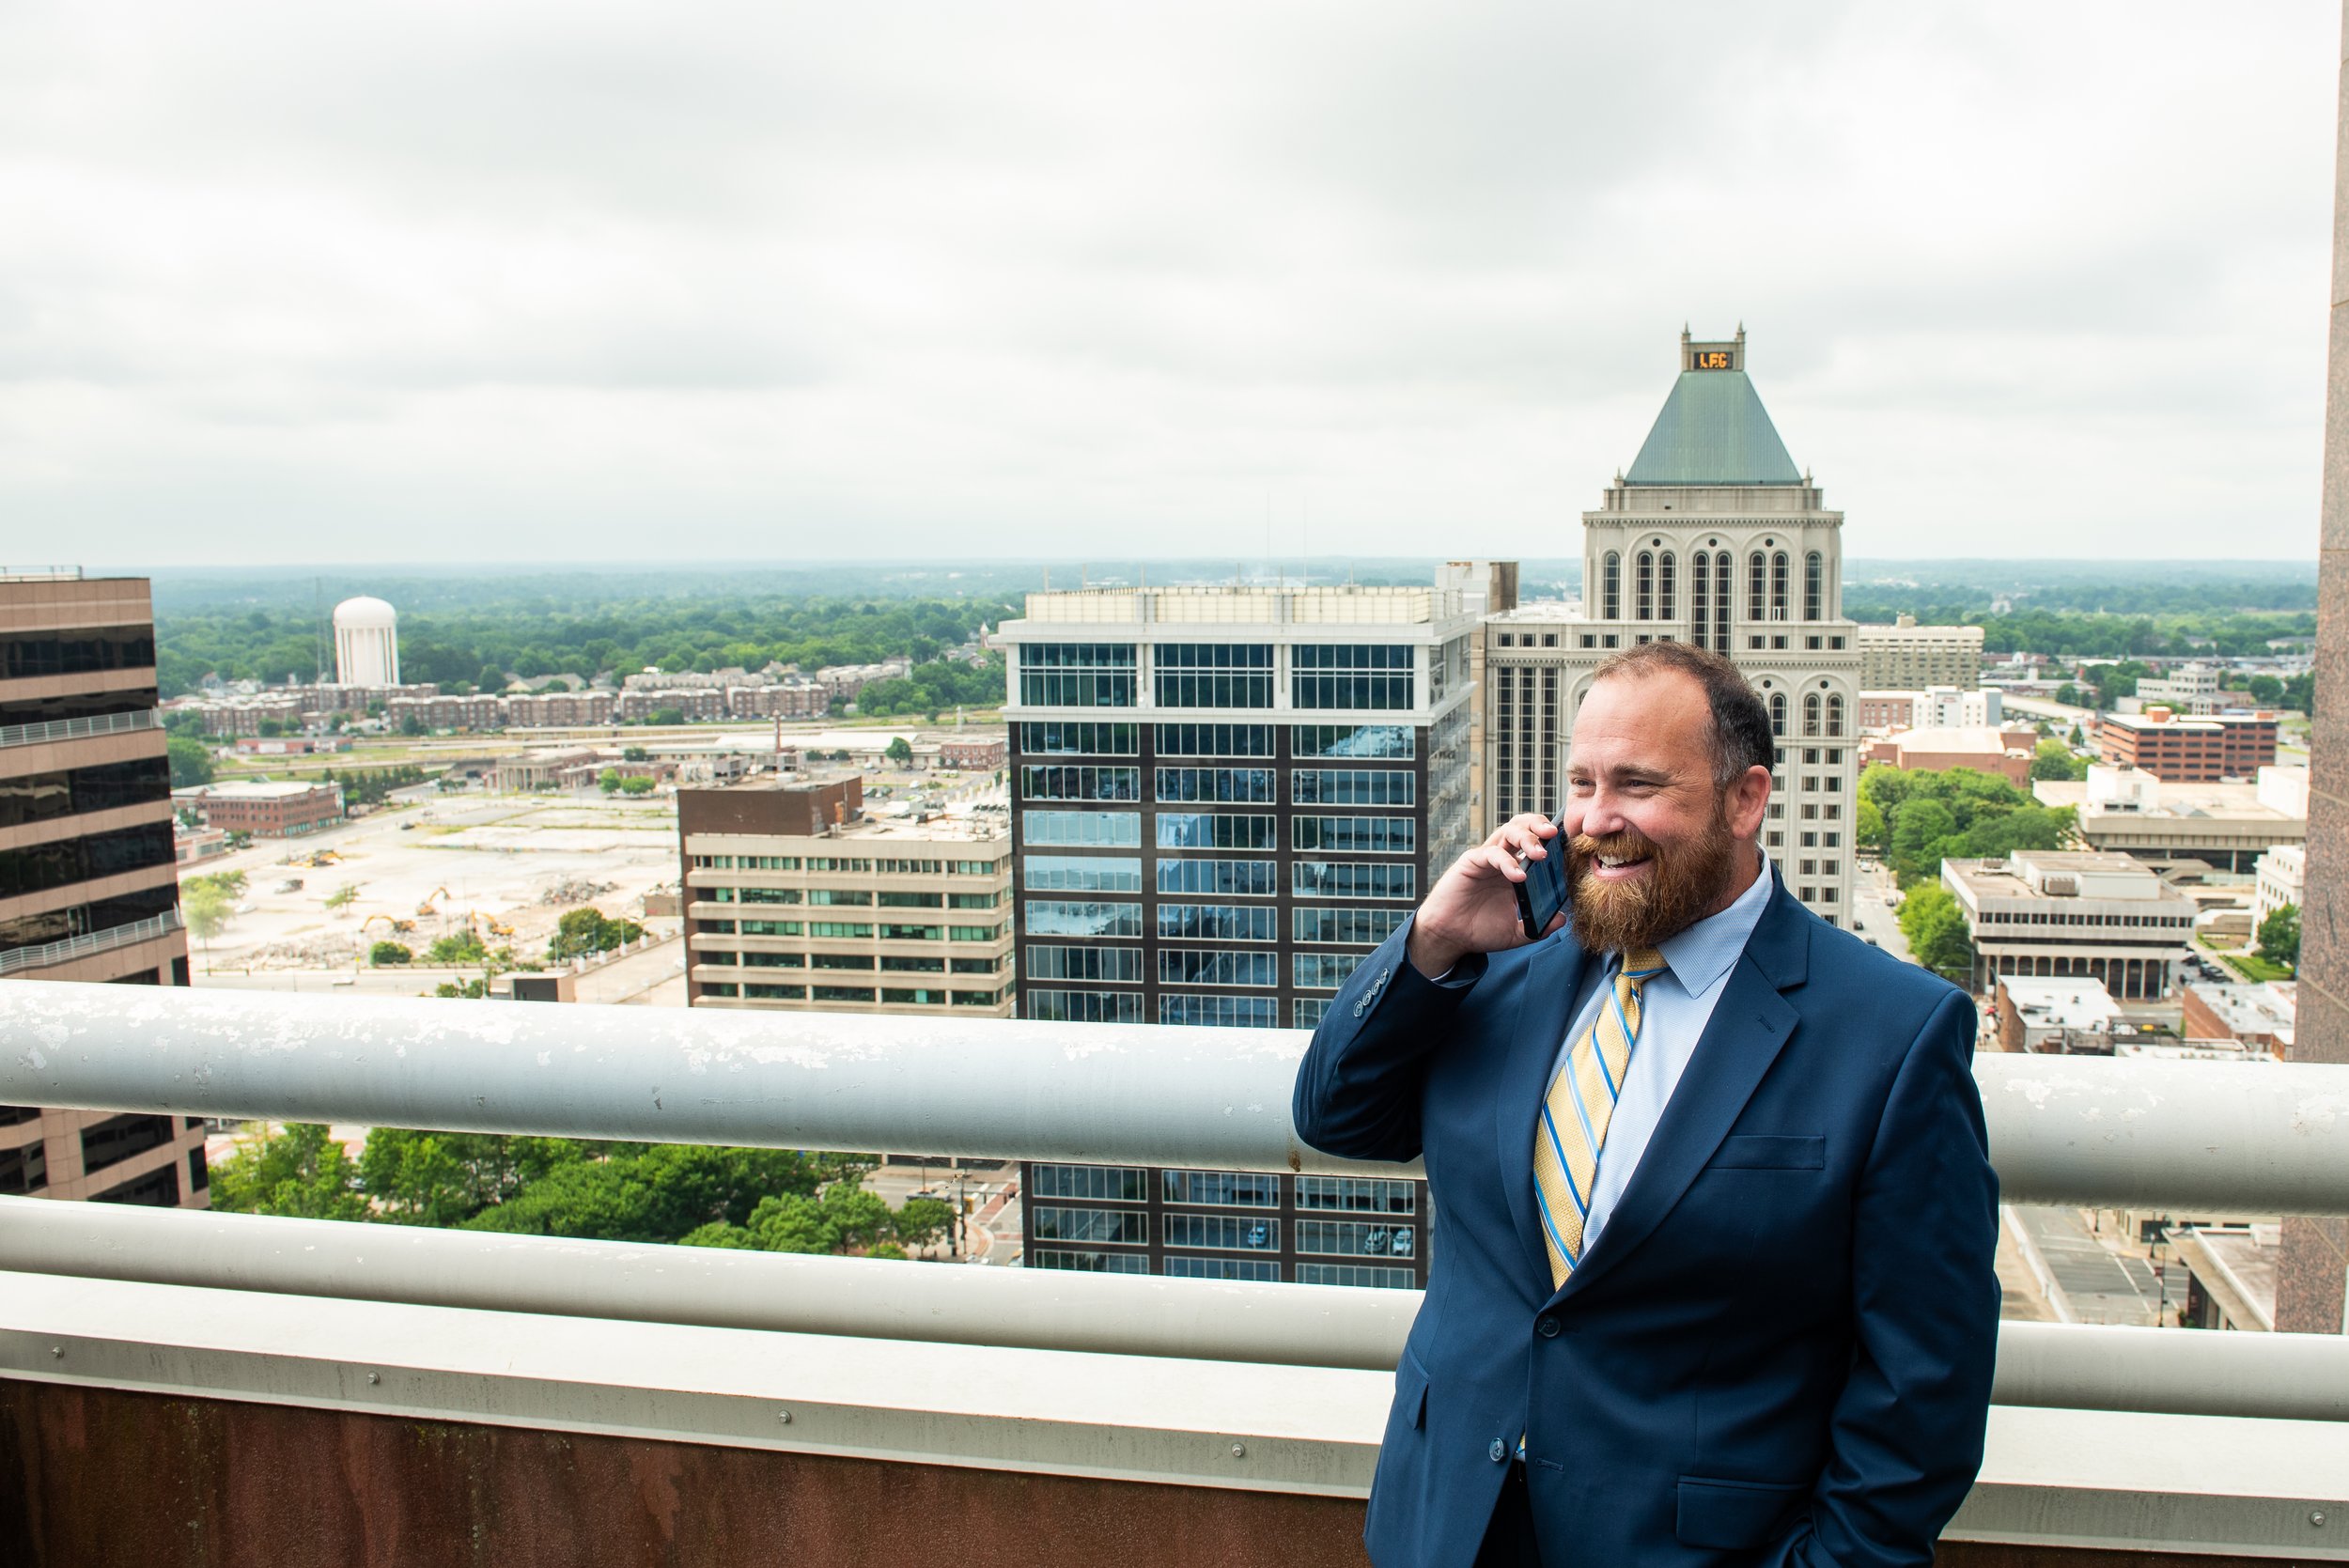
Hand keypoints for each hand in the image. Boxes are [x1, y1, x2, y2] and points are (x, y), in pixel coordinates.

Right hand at [1406, 812, 1564, 977]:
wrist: (1450, 937)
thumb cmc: (1479, 931)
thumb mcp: (1516, 933)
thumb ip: (1539, 928)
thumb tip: (1561, 919)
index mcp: (1516, 870)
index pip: (1536, 844)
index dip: (1551, 841)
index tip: (1567, 847)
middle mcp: (1503, 859)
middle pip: (1523, 828)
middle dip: (1539, 826)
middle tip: (1553, 835)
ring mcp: (1487, 858)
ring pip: (1508, 832)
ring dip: (1527, 837)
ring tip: (1540, 853)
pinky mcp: (1471, 862)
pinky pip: (1492, 853)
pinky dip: (1507, 862)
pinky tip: (1518, 876)